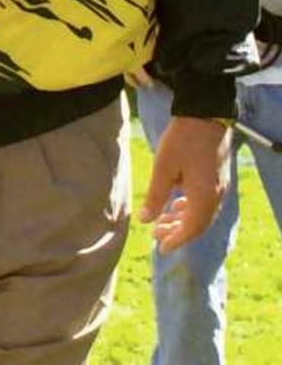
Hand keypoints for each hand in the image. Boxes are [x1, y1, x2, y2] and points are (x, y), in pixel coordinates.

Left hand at [139, 115, 231, 253]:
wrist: (204, 117)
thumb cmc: (181, 141)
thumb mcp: (163, 168)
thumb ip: (155, 195)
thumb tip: (146, 220)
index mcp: (204, 198)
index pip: (191, 229)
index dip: (176, 241)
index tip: (160, 248)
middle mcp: (216, 197)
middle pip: (198, 224)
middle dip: (177, 232)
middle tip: (156, 235)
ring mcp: (219, 187)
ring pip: (202, 213)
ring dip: (183, 220)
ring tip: (162, 221)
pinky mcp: (217, 178)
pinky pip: (205, 202)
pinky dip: (190, 208)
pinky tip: (177, 204)